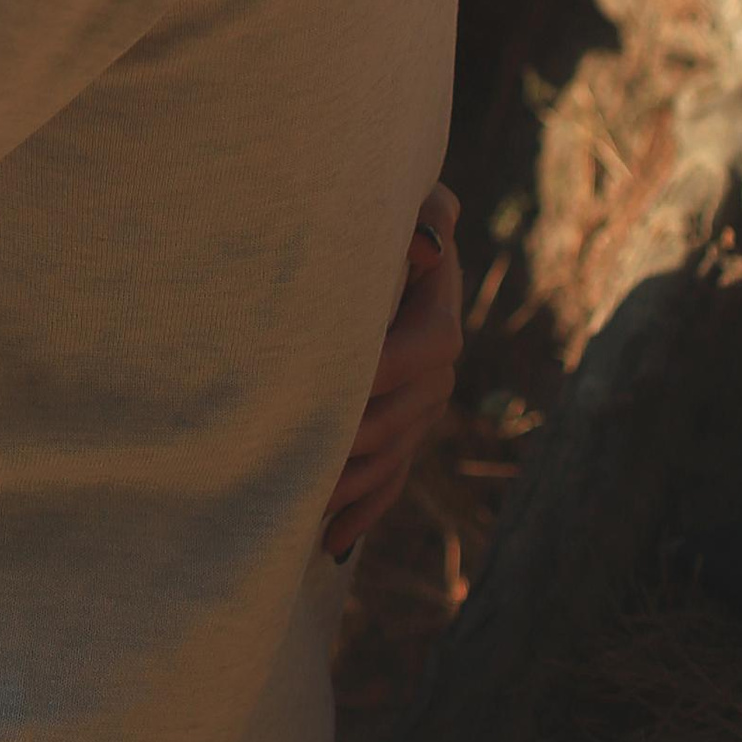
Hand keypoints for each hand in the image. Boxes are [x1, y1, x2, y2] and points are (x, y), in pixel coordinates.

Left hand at [325, 182, 462, 561]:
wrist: (382, 245)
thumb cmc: (374, 211)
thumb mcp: (403, 201)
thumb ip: (426, 211)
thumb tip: (431, 231)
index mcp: (436, 309)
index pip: (430, 346)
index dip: (385, 366)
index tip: (341, 378)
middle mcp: (437, 367)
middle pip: (407, 414)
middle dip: (358, 440)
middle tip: (304, 459)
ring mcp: (422, 406)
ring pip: (395, 455)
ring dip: (354, 486)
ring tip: (306, 509)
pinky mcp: (401, 431)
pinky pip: (390, 478)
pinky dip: (363, 510)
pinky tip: (330, 540)